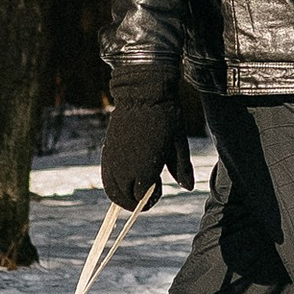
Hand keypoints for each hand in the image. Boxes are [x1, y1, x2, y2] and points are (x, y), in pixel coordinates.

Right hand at [101, 73, 195, 211]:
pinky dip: (113, 185)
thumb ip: (182, 168)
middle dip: (136, 201)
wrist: (143, 92)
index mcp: (145, 167)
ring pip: (112, 190)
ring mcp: (113, 159)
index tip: (159, 188)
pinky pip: (106, 176)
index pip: (142, 197)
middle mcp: (125, 167)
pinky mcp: (106, 150)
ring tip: (134, 191)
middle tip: (147, 195)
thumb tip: (188, 187)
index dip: (151, 198)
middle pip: (125, 197)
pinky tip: (124, 179)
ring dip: (122, 196)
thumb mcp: (179, 142)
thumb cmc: (166, 116)